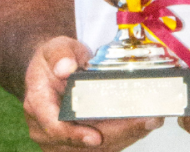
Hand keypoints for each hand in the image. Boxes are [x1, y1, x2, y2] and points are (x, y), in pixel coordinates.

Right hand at [23, 36, 163, 149]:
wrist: (51, 70)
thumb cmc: (53, 59)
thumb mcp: (55, 48)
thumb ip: (60, 55)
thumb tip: (65, 67)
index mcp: (38, 105)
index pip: (55, 127)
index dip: (76, 134)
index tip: (96, 137)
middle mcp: (46, 129)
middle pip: (82, 142)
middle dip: (117, 133)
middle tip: (147, 120)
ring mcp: (61, 140)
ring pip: (96, 148)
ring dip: (126, 136)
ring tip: (151, 120)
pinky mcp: (76, 143)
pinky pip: (102, 146)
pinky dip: (123, 136)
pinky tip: (142, 124)